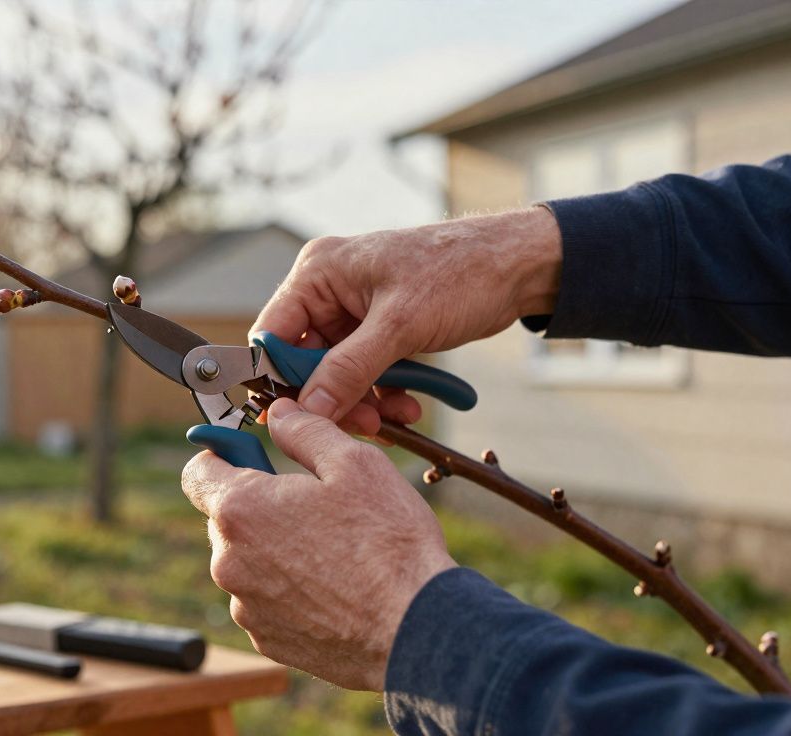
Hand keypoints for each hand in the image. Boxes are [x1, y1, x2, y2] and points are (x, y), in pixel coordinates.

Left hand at [180, 398, 455, 690]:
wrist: (416, 629)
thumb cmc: (388, 543)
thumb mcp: (354, 463)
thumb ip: (305, 430)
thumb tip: (280, 414)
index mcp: (241, 509)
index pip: (197, 472)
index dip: (223, 457)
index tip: (252, 456)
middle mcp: (229, 561)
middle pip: (227, 519)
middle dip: (260, 507)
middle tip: (313, 506)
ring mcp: (246, 606)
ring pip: (248, 562)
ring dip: (275, 551)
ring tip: (333, 553)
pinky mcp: (267, 640)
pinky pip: (265, 602)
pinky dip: (289, 591)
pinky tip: (334, 589)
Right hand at [253, 207, 561, 430]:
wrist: (517, 267)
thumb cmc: (460, 273)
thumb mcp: (400, 326)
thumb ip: (349, 369)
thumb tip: (308, 409)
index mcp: (319, 272)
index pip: (273, 333)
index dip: (278, 379)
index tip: (294, 418)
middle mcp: (329, 289)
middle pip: (304, 359)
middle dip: (332, 397)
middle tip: (362, 424)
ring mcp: (353, 310)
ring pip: (336, 372)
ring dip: (361, 401)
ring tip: (392, 420)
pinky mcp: (378, 328)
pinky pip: (364, 371)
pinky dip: (382, 393)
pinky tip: (406, 408)